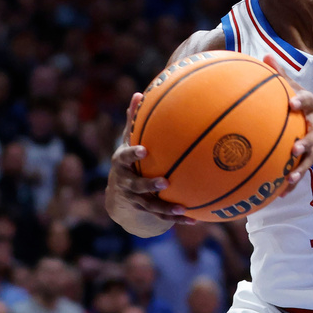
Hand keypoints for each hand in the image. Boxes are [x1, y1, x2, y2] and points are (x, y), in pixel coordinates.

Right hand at [106, 93, 194, 225]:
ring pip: (150, 206)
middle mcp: (126, 184)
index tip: (144, 150)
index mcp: (122, 164)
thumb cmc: (128, 161)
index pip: (125, 158)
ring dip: (166, 208)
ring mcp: (135, 200)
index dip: (133, 155)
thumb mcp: (127, 142)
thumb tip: (138, 93)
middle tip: (164, 182)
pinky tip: (193, 219)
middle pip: (136, 186)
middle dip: (149, 185)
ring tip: (181, 208)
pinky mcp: (146, 212)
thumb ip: (133, 121)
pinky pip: (162, 217)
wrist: (118, 198)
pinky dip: (178, 219)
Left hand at [262, 57, 312, 195]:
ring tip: (290, 179)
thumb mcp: (297, 87)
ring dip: (300, 169)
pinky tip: (279, 194)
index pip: (307, 102)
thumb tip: (264, 55)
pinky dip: (292, 183)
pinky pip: (301, 172)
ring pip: (309, 159)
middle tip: (294, 149)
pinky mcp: (311, 159)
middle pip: (312, 136)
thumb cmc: (306, 104)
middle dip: (304, 144)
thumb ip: (281, 74)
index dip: (301, 103)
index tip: (292, 104)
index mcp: (311, 108)